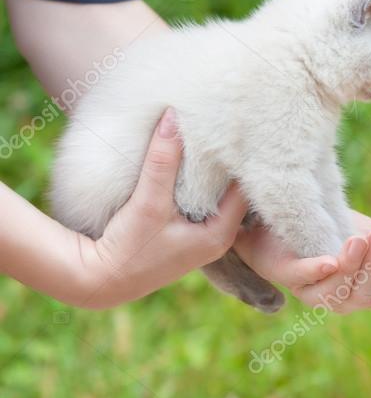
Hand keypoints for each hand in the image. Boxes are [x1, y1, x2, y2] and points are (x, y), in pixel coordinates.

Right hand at [78, 109, 247, 307]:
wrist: (100, 280)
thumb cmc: (128, 247)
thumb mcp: (149, 201)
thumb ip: (162, 161)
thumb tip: (173, 118)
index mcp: (221, 234)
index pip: (244, 188)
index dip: (240, 159)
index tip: (238, 131)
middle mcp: (218, 238)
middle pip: (233, 191)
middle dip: (228, 163)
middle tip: (229, 129)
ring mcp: (202, 238)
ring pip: (216, 196)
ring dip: (212, 174)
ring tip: (214, 139)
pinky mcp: (185, 234)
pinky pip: (201, 203)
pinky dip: (199, 184)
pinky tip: (194, 163)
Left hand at [234, 212, 370, 313]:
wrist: (288, 220)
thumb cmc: (337, 233)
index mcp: (366, 291)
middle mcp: (340, 299)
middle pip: (364, 295)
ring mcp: (310, 290)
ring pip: (335, 293)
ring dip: (349, 268)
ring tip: (358, 240)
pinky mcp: (285, 273)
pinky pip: (301, 278)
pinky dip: (315, 272)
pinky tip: (328, 263)